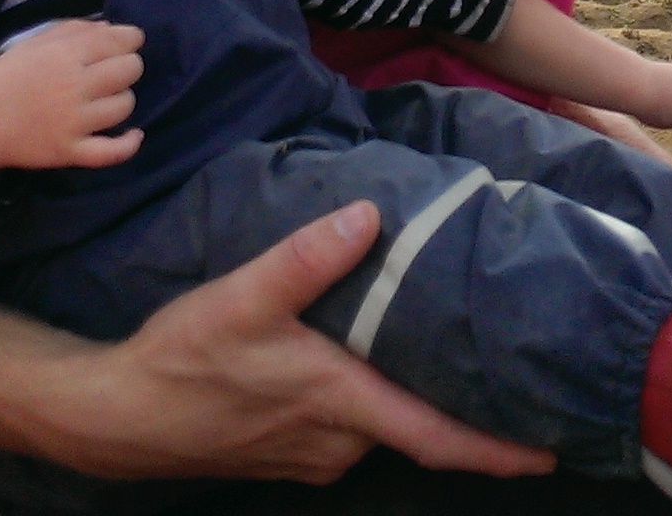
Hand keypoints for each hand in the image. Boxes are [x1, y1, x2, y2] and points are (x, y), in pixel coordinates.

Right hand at [0, 19, 144, 180]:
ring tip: (107, 100)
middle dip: (128, 67)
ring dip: (122, 100)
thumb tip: (115, 29)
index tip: (125, 46)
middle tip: (112, 73)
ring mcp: (74, 121)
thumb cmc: (9, 76)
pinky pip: (112, 151)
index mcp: (64, 53)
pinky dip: (129, 144)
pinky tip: (135, 135)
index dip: (130, 41)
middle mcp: (73, 85)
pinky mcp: (70, 151)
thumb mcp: (36, 42)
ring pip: (125, 105)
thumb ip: (75, 30)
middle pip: (129, 70)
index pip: (120, 41)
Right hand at [50, 202, 556, 481]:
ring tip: (447, 362)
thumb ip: (308, 258)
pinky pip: (349, 432)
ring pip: (382, 428)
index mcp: (341, 405)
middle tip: (509, 376)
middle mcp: (337, 442)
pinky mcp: (288, 455)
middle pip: (417, 428)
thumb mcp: (242, 297)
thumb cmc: (183, 359)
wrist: (118, 416)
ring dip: (413, 403)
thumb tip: (370, 216)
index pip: (439, 438)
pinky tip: (369, 369)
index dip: (500, 450)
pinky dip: (373, 406)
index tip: (553, 452)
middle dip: (462, 409)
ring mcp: (312, 455)